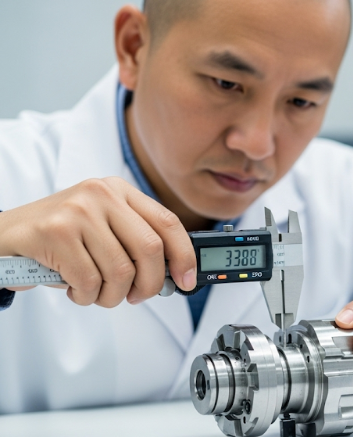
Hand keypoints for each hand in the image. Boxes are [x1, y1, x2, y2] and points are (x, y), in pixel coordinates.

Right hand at [0, 177, 196, 306]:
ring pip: (121, 271)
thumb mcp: (104, 228)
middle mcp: (102, 194)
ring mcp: (79, 211)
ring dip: (111, 295)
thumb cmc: (61, 238)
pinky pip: (91, 281)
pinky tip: (75, 288)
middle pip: (150, 249)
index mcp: (120, 190)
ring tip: (96, 292)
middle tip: (135, 296)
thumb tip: (176, 274)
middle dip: (149, 284)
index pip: (168, 222)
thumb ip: (137, 242)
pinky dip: (87, 296)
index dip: (184, 255)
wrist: (6, 236)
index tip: (187, 280)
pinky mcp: (56, 232)